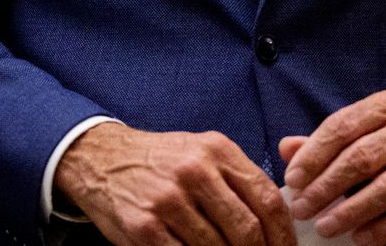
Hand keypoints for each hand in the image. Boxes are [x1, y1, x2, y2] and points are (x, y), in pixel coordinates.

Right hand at [54, 121, 294, 245]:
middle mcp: (195, 171)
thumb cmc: (160, 161)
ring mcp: (169, 200)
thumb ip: (237, 179)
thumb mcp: (202, 152)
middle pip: (247, 229)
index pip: (267, 198)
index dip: (283, 234)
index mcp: (217, 150)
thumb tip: (275, 221)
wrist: (102, 159)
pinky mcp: (146, 227)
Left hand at [279, 90, 385, 245]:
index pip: (344, 126)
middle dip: (328, 186)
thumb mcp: (366, 128)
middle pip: (364, 157)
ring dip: (353, 210)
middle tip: (303, 209)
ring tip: (326, 226)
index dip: (315, 154)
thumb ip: (327, 140)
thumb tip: (287, 148)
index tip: (293, 180)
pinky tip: (362, 237)